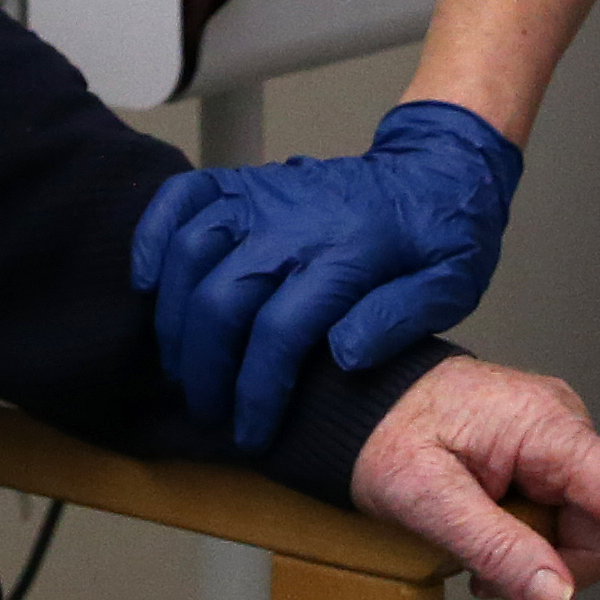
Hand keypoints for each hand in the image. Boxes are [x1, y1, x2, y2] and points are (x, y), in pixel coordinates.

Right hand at [131, 102, 525, 448]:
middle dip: (206, 370)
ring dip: (174, 320)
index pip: (279, 333)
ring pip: (189, 253)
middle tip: (210, 412)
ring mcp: (264, 195)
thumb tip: (341, 356)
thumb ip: (398, 321)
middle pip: (221, 299)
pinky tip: (148, 284)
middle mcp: (295, 222)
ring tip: (183, 367)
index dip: (255, 393)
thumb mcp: (450, 286)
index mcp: (348, 255)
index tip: (251, 433)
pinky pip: (180, 198)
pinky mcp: (246, 181)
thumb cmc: (443, 234)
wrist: (435, 166)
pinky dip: (152, 237)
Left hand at [348, 353, 599, 599]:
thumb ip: (497, 549)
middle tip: (484, 569)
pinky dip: (529, 541)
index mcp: (546, 427)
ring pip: (586, 533)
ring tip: (473, 543)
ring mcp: (557, 438)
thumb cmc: (379, 433)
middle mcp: (565, 425)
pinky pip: (563, 517)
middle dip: (558, 567)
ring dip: (537, 556)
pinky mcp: (545, 453)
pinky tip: (485, 531)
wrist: (354, 398)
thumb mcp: (425, 499)